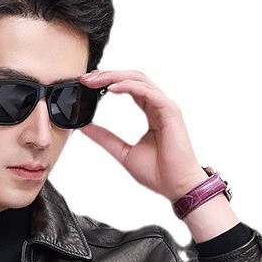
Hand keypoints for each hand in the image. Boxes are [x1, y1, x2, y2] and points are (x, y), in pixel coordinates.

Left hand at [77, 69, 209, 202]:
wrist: (176, 187)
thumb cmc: (158, 172)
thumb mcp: (122, 152)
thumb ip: (105, 137)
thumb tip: (84, 127)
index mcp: (150, 113)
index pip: (128, 88)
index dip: (108, 82)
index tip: (87, 84)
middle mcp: (158, 105)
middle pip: (132, 79)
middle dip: (108, 75)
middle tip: (86, 78)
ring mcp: (165, 107)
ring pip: (139, 80)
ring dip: (115, 77)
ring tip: (95, 80)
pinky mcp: (170, 111)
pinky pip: (148, 92)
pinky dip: (129, 87)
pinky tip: (112, 88)